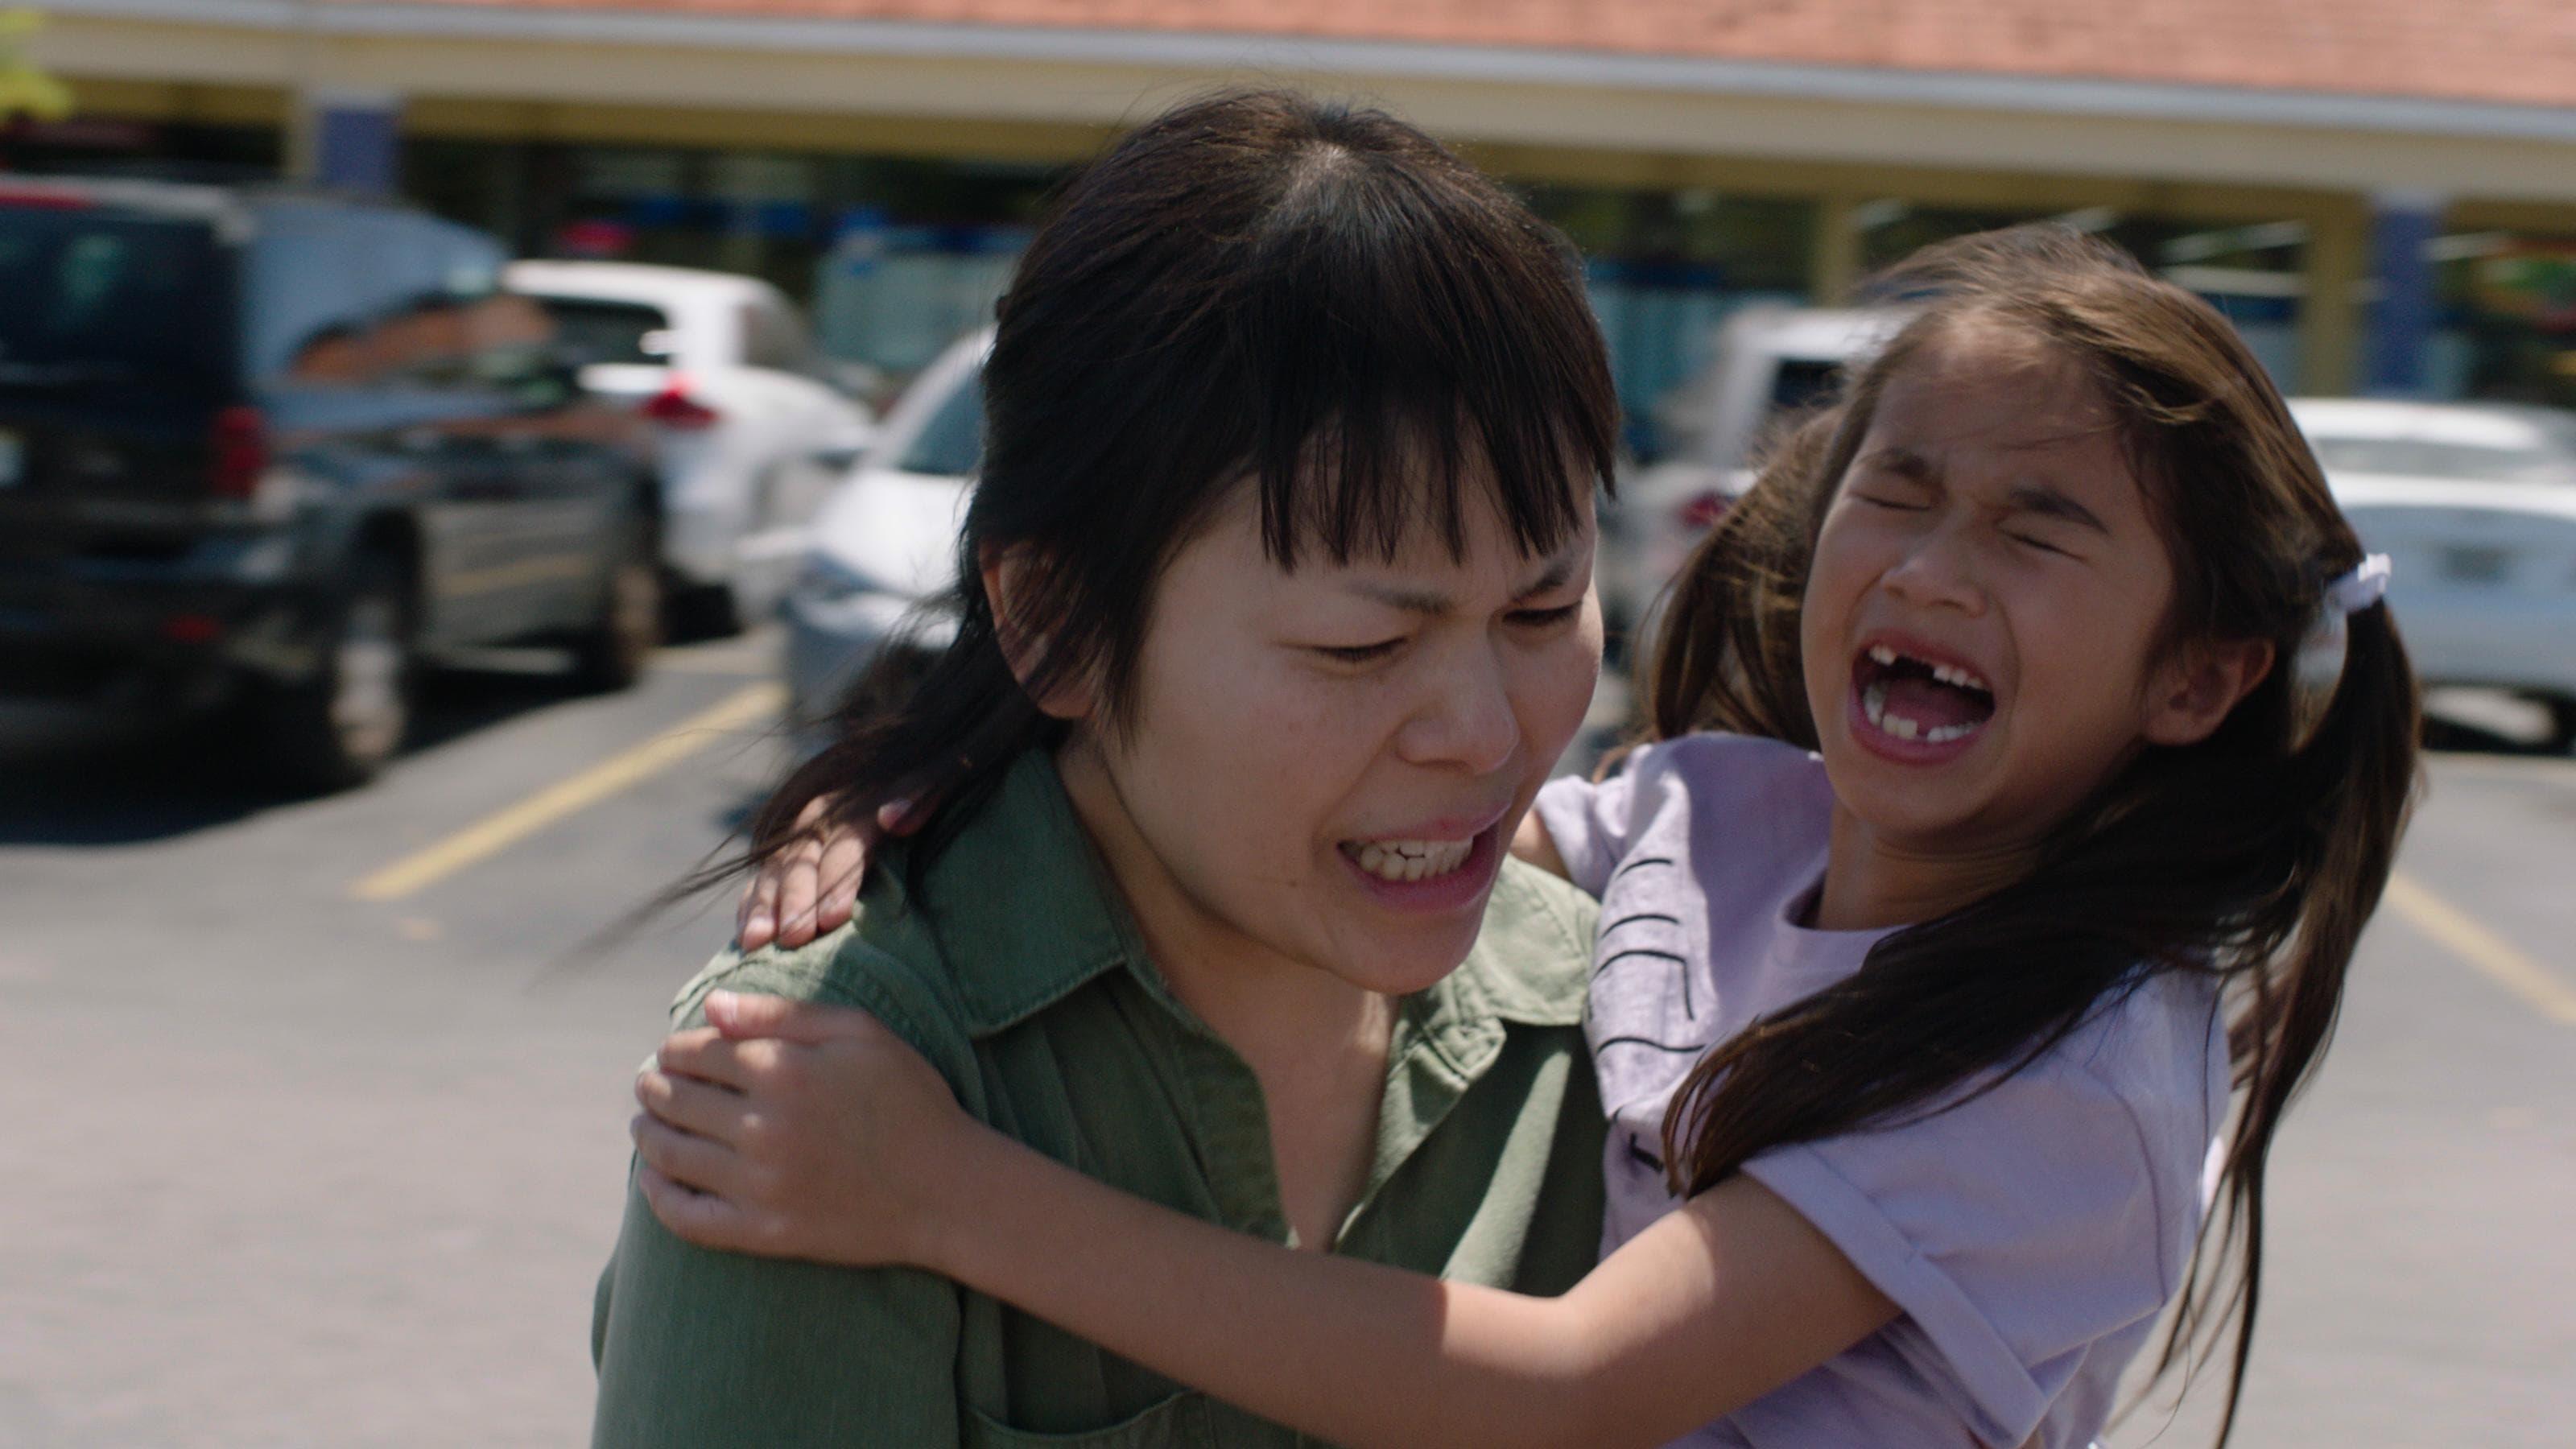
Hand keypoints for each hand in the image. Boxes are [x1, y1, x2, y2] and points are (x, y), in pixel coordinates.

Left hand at [630, 989, 968, 1267]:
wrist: (948, 1189)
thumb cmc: (910, 1100)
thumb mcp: (860, 1034)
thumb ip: (783, 1014)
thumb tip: (710, 1007)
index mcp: (784, 1070)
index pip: (696, 1052)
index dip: (674, 1049)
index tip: (670, 1052)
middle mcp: (763, 1126)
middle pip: (676, 1100)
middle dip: (653, 1086)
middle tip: (647, 1084)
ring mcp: (761, 1184)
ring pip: (671, 1154)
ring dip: (647, 1134)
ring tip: (644, 1124)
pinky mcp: (765, 1232)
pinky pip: (687, 1217)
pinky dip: (657, 1198)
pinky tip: (651, 1180)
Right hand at [735, 793, 922, 950]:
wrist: (899, 800)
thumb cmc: (919, 805)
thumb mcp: (928, 789)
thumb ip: (919, 797)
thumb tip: (893, 818)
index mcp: (854, 806)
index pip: (844, 843)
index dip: (838, 880)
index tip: (835, 918)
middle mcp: (819, 823)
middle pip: (803, 862)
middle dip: (796, 901)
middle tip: (795, 937)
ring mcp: (796, 844)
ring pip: (773, 874)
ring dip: (763, 908)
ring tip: (756, 942)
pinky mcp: (780, 864)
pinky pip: (758, 885)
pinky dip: (749, 910)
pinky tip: (745, 940)